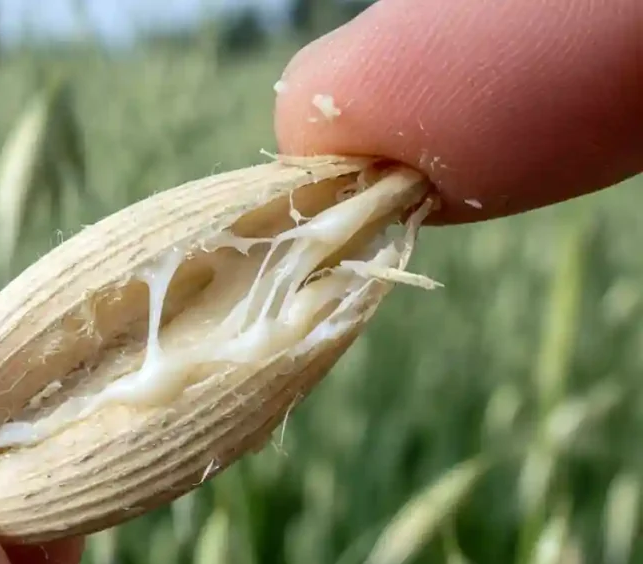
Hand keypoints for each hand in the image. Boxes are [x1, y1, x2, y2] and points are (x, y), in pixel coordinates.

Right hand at [274, 0, 641, 223]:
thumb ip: (395, 198)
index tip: (398, 204)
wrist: (638, 7)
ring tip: (505, 119)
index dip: (340, 191)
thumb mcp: (465, 193)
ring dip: (427, 102)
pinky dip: (465, 60)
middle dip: (384, 142)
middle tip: (455, 168)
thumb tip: (380, 195)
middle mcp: (356, 31)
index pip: (295, 154)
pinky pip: (432, 36)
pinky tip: (526, 73)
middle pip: (338, 102)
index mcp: (335, 85)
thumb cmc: (551, 112)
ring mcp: (400, 3)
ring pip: (388, 68)